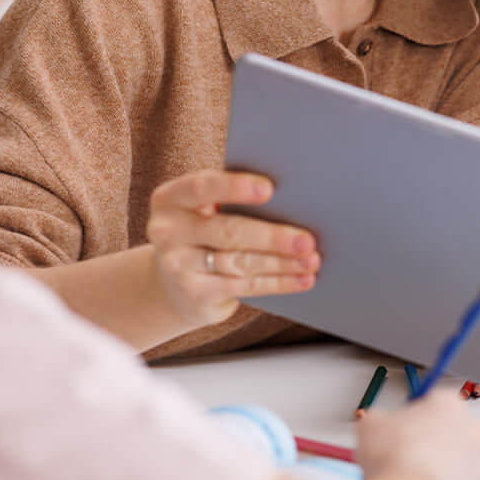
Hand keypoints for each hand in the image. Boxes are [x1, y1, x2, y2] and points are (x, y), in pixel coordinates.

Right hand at [144, 169, 319, 329]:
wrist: (174, 283)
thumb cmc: (205, 233)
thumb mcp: (206, 211)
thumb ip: (234, 200)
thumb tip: (294, 197)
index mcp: (171, 198)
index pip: (202, 187)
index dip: (235, 187)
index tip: (270, 189)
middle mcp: (167, 231)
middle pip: (228, 231)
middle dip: (273, 236)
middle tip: (307, 240)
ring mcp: (177, 265)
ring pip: (240, 261)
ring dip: (282, 262)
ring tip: (312, 260)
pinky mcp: (194, 293)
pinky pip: (243, 286)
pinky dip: (278, 282)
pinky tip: (302, 279)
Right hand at [355, 392, 479, 479]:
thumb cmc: (395, 459)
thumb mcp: (370, 424)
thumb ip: (379, 419)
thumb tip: (375, 425)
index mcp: (448, 403)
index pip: (433, 399)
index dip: (413, 413)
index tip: (403, 422)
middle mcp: (470, 429)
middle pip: (449, 429)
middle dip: (429, 439)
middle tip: (403, 451)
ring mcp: (476, 460)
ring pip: (456, 459)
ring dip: (437, 465)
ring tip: (408, 476)